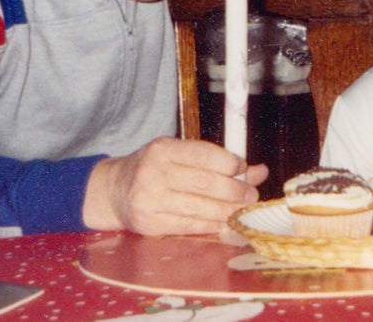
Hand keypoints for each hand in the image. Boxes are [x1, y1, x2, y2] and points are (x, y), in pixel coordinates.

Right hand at [82, 137, 267, 234]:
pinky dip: (211, 224)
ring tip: (242, 210)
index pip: (206, 155)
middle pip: (206, 183)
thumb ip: (215, 161)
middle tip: (251, 195)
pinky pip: (189, 225)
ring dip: (228, 211)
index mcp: (163, 148)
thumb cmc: (153, 169)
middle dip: (235, 190)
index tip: (246, 170)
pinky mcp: (149, 222)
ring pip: (200, 207)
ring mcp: (150, 199)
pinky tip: (224, 222)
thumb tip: (258, 171)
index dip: (232, 164)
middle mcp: (154, 172)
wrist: (114, 191)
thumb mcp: (178, 155)